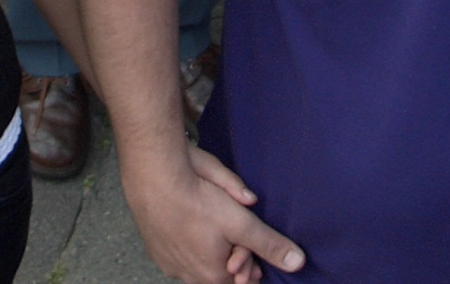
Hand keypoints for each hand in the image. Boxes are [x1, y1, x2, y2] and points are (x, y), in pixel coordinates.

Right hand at [124, 146, 303, 283]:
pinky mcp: (155, 249)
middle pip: (219, 274)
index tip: (251, 242)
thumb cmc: (196, 197)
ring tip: (213, 222)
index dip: (251, 262)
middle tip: (236, 230)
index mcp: (212, 276)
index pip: (242, 281)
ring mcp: (169, 264)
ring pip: (197, 265)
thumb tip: (296, 262)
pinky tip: (190, 220)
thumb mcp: (240, 219)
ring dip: (209, 250)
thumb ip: (268, 243)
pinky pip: (178, 254)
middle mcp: (188, 277)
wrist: (153, 176)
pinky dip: (188, 243)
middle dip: (232, 255)